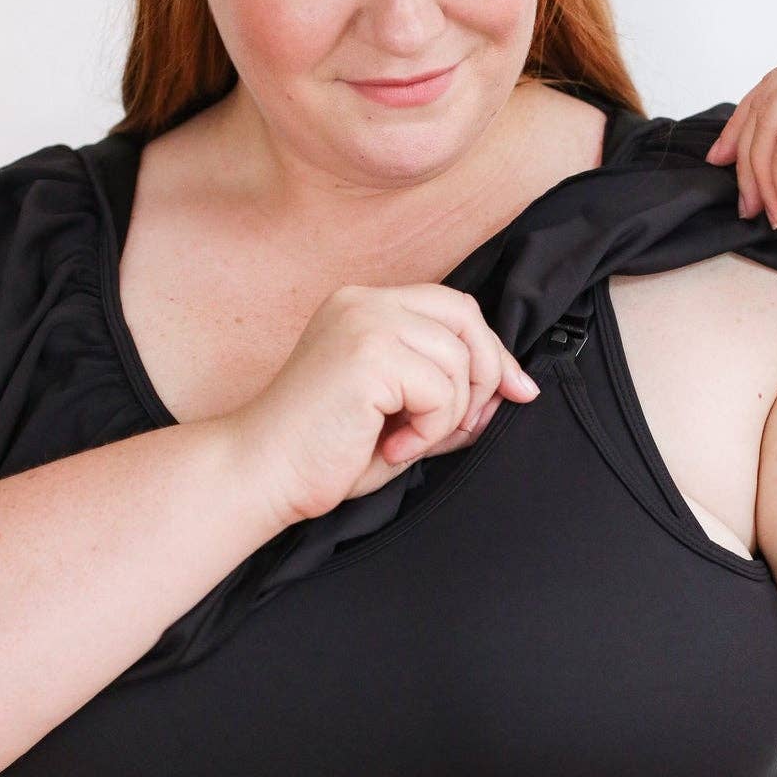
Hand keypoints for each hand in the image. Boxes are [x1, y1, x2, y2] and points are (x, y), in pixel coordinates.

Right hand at [220, 282, 540, 526]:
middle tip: (465, 427)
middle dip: (486, 375)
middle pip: (466, 317)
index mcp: (364, 306)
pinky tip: (389, 447)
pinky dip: (430, 430)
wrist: (261, 474)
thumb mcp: (400, 415)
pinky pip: (440, 391)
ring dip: (448, 416)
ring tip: (402, 442)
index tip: (516, 391)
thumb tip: (510, 389)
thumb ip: (447, 394)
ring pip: (458, 361)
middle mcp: (363, 302)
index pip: (454, 308)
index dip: (492, 350)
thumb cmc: (323, 453)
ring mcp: (364, 322)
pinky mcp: (367, 353)